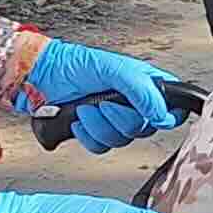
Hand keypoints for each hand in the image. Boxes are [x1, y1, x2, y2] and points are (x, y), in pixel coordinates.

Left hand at [18, 37, 197, 153]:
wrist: (40, 78)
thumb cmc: (74, 64)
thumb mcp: (114, 68)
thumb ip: (143, 90)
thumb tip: (162, 114)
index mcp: (145, 85)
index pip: (172, 109)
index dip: (166, 117)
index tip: (150, 115)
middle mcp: (133, 105)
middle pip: (145, 129)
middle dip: (119, 118)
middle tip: (103, 102)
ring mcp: (114, 121)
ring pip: (121, 141)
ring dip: (98, 126)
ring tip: (84, 108)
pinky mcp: (95, 134)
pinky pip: (101, 148)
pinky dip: (86, 135)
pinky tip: (77, 120)